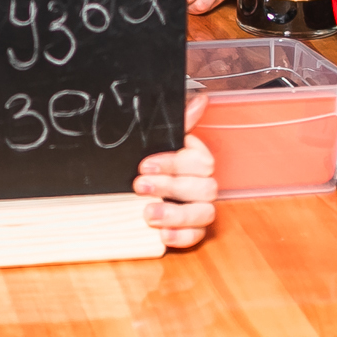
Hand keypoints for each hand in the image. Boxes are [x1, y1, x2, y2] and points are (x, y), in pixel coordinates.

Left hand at [133, 92, 214, 246]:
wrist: (131, 194)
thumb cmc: (150, 166)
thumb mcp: (158, 142)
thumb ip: (181, 122)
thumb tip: (201, 100)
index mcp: (197, 161)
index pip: (200, 160)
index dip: (173, 163)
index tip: (145, 165)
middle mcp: (204, 185)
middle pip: (203, 187)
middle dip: (170, 186)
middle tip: (140, 186)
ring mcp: (201, 209)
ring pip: (204, 213)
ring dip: (176, 213)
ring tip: (148, 213)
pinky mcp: (194, 230)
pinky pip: (197, 237)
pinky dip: (181, 236)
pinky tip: (162, 234)